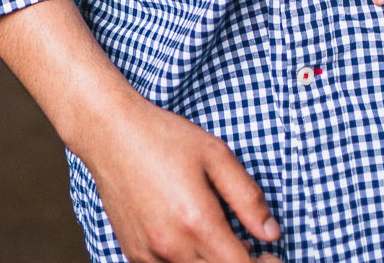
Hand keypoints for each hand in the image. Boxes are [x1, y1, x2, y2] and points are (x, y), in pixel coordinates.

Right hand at [80, 92, 280, 262]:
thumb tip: (272, 233)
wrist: (111, 133)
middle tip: (250, 249)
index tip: (270, 257)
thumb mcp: (216, 155)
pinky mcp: (133, 254)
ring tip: (222, 243)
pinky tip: (192, 241)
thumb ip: (248, 197)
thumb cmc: (164, 138)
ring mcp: (148, 254)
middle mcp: (171, 246)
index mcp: (197, 222)